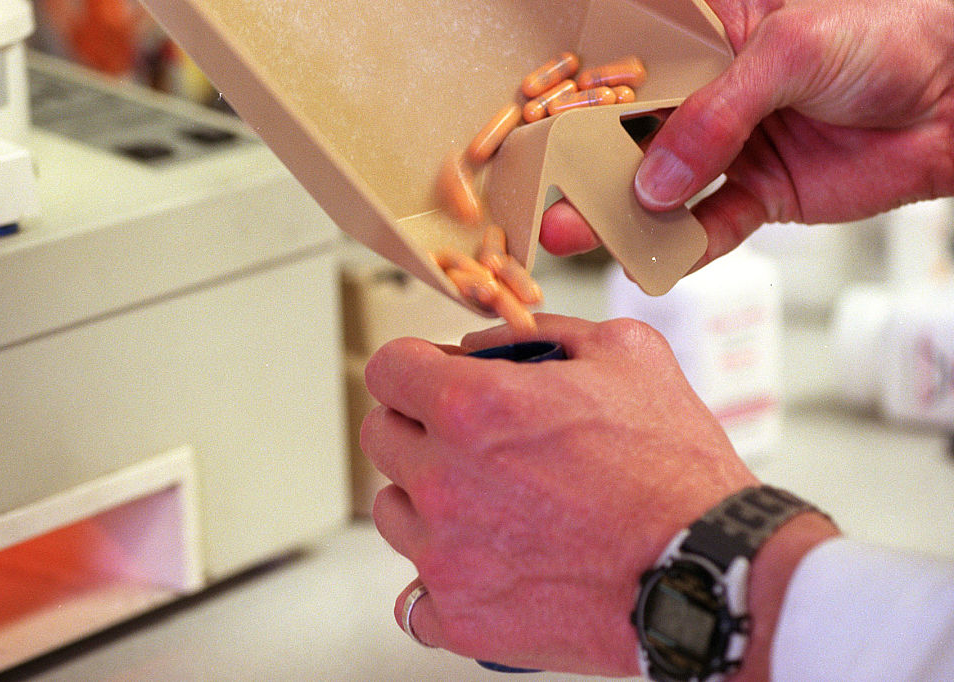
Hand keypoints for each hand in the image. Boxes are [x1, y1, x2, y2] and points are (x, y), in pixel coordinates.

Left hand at [361, 314, 757, 674]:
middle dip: (419, 426)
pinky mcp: (460, 617)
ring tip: (489, 504)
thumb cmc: (673, 468)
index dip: (412, 367)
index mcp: (472, 407)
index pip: (387, 369)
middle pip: (382, 437)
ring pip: (393, 512)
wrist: (708, 570)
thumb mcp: (627, 354)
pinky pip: (415, 595)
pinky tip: (486, 565)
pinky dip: (444, 580)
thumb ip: (547, 333)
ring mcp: (445, 555)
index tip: (431, 380)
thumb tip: (490, 343)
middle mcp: (444, 479)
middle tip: (470, 440)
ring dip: (426, 500)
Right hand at [541, 0, 953, 269]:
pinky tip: (644, 259)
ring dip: (615, 214)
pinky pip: (708, 230)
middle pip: (629, 134)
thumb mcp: (789, 51)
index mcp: (707, 34)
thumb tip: (657, 178)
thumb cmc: (888, 36)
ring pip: (658, 188)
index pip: (626, 63)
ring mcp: (730, 149)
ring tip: (569, 231)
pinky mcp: (758, 197)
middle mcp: (708, 94)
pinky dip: (678, 248)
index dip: (578, 93)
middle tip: (541, 189)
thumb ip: (716, 113)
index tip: (534, 120)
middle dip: (584, 165)